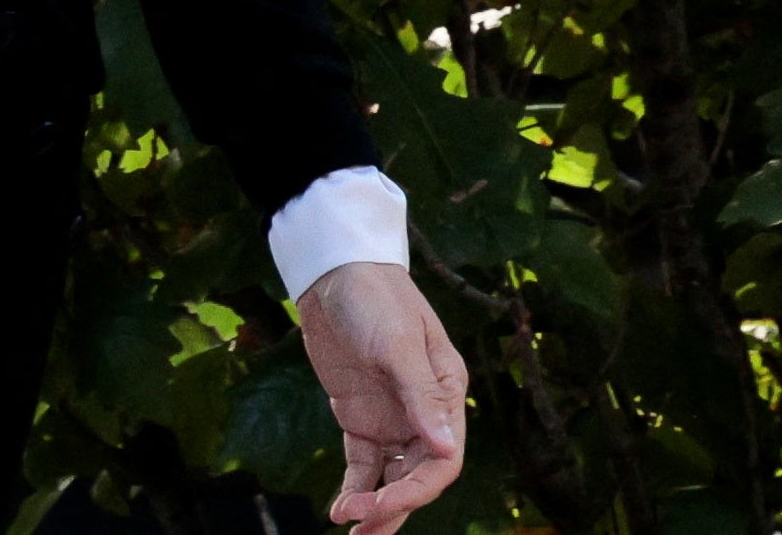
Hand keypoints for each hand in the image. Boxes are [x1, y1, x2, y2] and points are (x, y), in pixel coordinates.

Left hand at [298, 260, 466, 531]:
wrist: (334, 272)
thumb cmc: (376, 298)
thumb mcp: (398, 344)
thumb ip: (420, 396)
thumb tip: (447, 448)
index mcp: (445, 394)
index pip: (443, 459)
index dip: (418, 489)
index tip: (384, 504)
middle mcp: (424, 413)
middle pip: (418, 475)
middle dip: (392, 506)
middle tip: (359, 527)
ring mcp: (392, 417)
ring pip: (391, 477)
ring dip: (375, 506)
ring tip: (351, 530)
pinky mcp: (360, 417)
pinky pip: (363, 464)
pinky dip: (354, 488)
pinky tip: (339, 509)